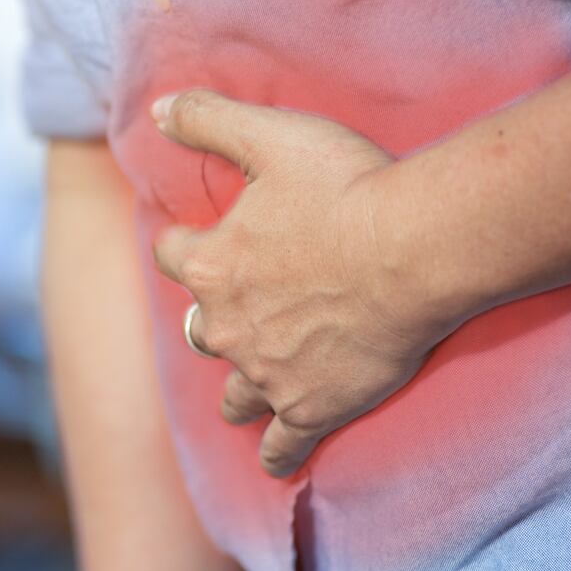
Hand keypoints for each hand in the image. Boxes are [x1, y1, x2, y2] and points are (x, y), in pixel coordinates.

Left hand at [151, 90, 463, 477]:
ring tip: (247, 390)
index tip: (196, 243)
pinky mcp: (311, 409)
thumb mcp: (270, 134)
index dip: (184, 246)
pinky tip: (273, 461)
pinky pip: (280, 445)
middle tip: (240, 313)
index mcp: (212, 263)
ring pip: (232, 394)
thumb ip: (207, 118)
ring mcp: (267, 375)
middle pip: (201, 331)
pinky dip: (274, 452)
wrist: (415, 250)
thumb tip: (155, 109)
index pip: (172, 256)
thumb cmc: (347, 187)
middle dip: (214, 322)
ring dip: (236, 389)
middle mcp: (228, 326)